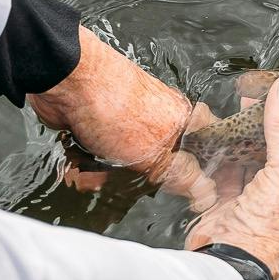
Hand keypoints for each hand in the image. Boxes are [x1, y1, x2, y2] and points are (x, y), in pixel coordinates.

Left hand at [27, 29, 218, 189]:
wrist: (67, 83)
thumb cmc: (118, 112)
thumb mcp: (156, 155)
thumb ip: (183, 175)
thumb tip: (208, 195)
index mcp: (185, 121)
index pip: (211, 149)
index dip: (207, 175)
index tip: (198, 196)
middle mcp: (162, 122)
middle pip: (166, 165)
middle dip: (142, 182)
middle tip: (131, 188)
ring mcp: (131, 126)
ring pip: (130, 166)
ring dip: (109, 179)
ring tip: (92, 178)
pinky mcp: (103, 130)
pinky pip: (104, 160)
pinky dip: (92, 168)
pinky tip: (79, 172)